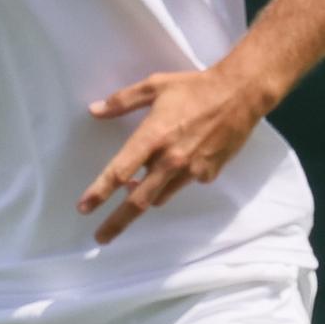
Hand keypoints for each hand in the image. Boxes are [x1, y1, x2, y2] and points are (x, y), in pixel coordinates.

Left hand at [76, 67, 268, 242]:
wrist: (241, 95)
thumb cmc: (194, 88)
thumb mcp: (153, 86)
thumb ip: (122, 101)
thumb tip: (93, 110)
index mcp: (153, 137)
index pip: (120, 171)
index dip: (99, 192)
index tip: (83, 208)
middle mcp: (170, 160)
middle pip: (138, 200)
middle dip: (117, 222)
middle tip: (100, 237)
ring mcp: (192, 170)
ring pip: (160, 196)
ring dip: (145, 196)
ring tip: (134, 189)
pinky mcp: (209, 174)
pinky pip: (183, 185)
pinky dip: (173, 181)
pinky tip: (178, 163)